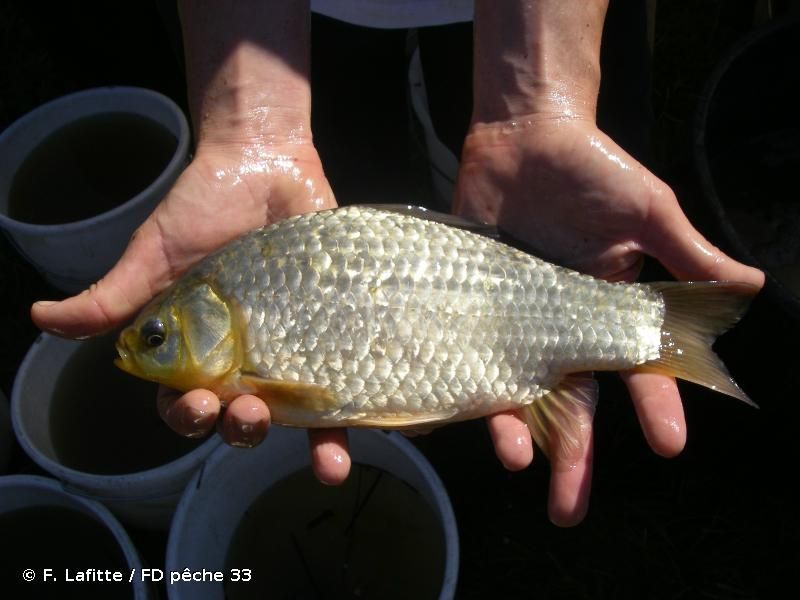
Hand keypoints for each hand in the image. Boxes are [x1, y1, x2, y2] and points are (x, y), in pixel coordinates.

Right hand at [31, 141, 351, 484]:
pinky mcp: (341, 328)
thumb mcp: (155, 251)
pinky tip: (377, 424)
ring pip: (304, 412)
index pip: (186, 402)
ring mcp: (299, 345)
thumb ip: (114, 294)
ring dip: (315, 444)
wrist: (264, 159)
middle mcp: (250, 357)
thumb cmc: (203, 206)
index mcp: (200, 351)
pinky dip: (365, 405)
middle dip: (246, 428)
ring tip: (329, 463)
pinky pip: (354, 373)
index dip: (187, 415)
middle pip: (245, 416)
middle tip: (250, 413)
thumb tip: (42, 320)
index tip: (193, 404)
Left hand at [453, 116, 764, 524]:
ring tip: (514, 461)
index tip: (668, 443)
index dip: (654, 408)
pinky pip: (460, 352)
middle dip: (573, 456)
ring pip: (513, 389)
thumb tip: (750, 287)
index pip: (634, 373)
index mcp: (606, 312)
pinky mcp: (468, 305)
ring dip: (514, 430)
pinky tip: (443, 415)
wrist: (524, 136)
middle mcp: (558, 328)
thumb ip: (686, 252)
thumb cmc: (593, 168)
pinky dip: (455, 383)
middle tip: (568, 508)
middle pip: (570, 403)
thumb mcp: (646, 208)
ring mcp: (510, 320)